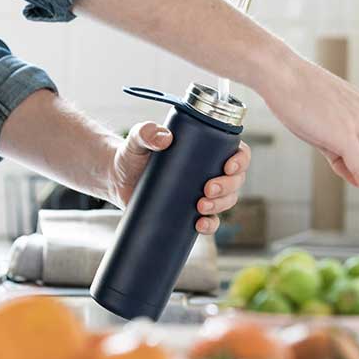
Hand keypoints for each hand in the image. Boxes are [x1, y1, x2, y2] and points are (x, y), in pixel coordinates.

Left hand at [108, 122, 250, 234]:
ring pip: (227, 201)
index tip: (228, 166)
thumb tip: (163, 138)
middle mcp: (210, 171)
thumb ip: (146, 132)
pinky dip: (210, 225)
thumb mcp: (137, 139)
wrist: (117, 179)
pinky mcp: (190, 212)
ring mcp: (202, 193)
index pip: (237, 152)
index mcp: (207, 149)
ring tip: (200, 207)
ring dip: (221, 205)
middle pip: (236, 180)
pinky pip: (210, 221)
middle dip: (228, 187)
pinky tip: (199, 225)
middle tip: (207, 189)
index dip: (241, 160)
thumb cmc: (132, 154)